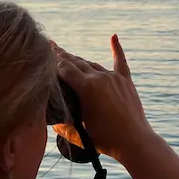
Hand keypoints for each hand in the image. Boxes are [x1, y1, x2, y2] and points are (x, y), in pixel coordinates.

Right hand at [51, 36, 157, 164]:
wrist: (134, 142)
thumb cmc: (104, 139)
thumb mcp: (77, 130)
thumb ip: (62, 120)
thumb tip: (50, 116)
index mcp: (86, 87)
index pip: (65, 69)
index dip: (53, 62)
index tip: (44, 55)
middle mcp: (100, 77)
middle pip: (77, 63)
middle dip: (62, 56)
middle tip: (51, 47)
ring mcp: (114, 78)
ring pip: (92, 64)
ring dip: (80, 61)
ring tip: (69, 56)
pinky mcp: (126, 82)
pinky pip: (120, 62)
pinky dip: (117, 49)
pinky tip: (114, 37)